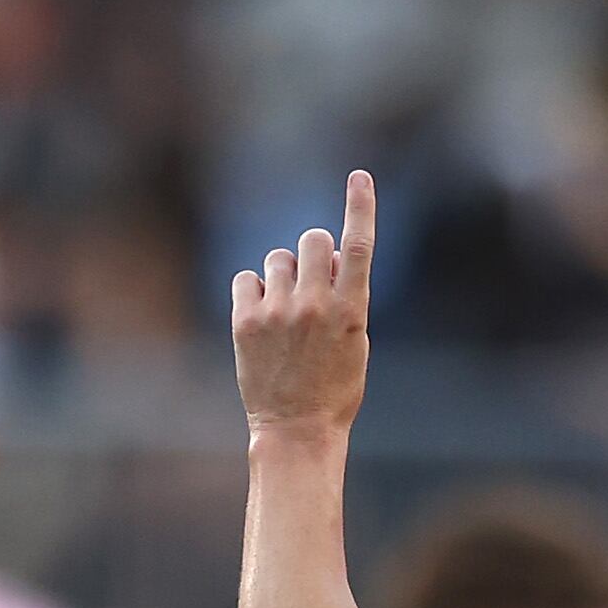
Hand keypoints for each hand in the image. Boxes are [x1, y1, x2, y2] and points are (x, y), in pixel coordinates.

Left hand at [231, 169, 375, 434]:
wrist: (296, 431)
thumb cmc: (334, 389)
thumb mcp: (356, 343)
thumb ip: (347, 296)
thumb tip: (333, 257)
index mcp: (351, 311)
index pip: (359, 246)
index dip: (361, 206)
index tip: (359, 177)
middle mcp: (315, 305)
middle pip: (313, 240)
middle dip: (314, 253)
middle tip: (311, 283)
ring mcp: (278, 312)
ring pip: (278, 258)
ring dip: (283, 277)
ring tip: (285, 315)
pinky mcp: (246, 321)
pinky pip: (247, 279)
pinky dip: (254, 294)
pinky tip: (262, 322)